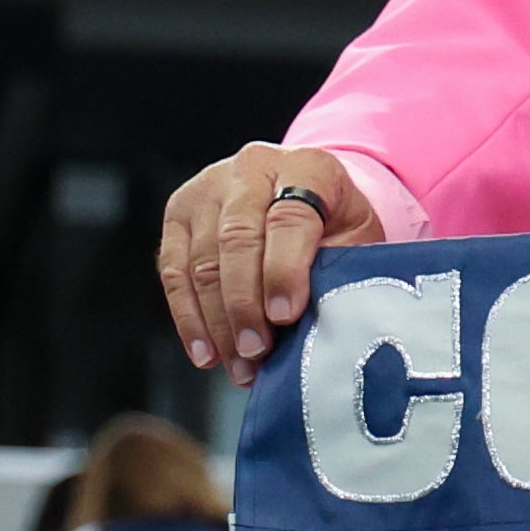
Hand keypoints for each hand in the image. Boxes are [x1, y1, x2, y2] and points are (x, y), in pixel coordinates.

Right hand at [161, 142, 389, 385]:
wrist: (305, 191)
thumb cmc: (336, 221)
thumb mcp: (355, 236)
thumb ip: (336, 268)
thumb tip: (308, 325)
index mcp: (304, 165)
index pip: (289, 217)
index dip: (285, 271)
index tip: (286, 317)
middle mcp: (250, 168)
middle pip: (237, 239)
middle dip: (245, 304)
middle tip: (257, 350)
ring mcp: (207, 188)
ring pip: (202, 261)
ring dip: (219, 322)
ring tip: (240, 364)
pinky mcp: (178, 214)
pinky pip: (174, 272)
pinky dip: (189, 319)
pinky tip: (207, 354)